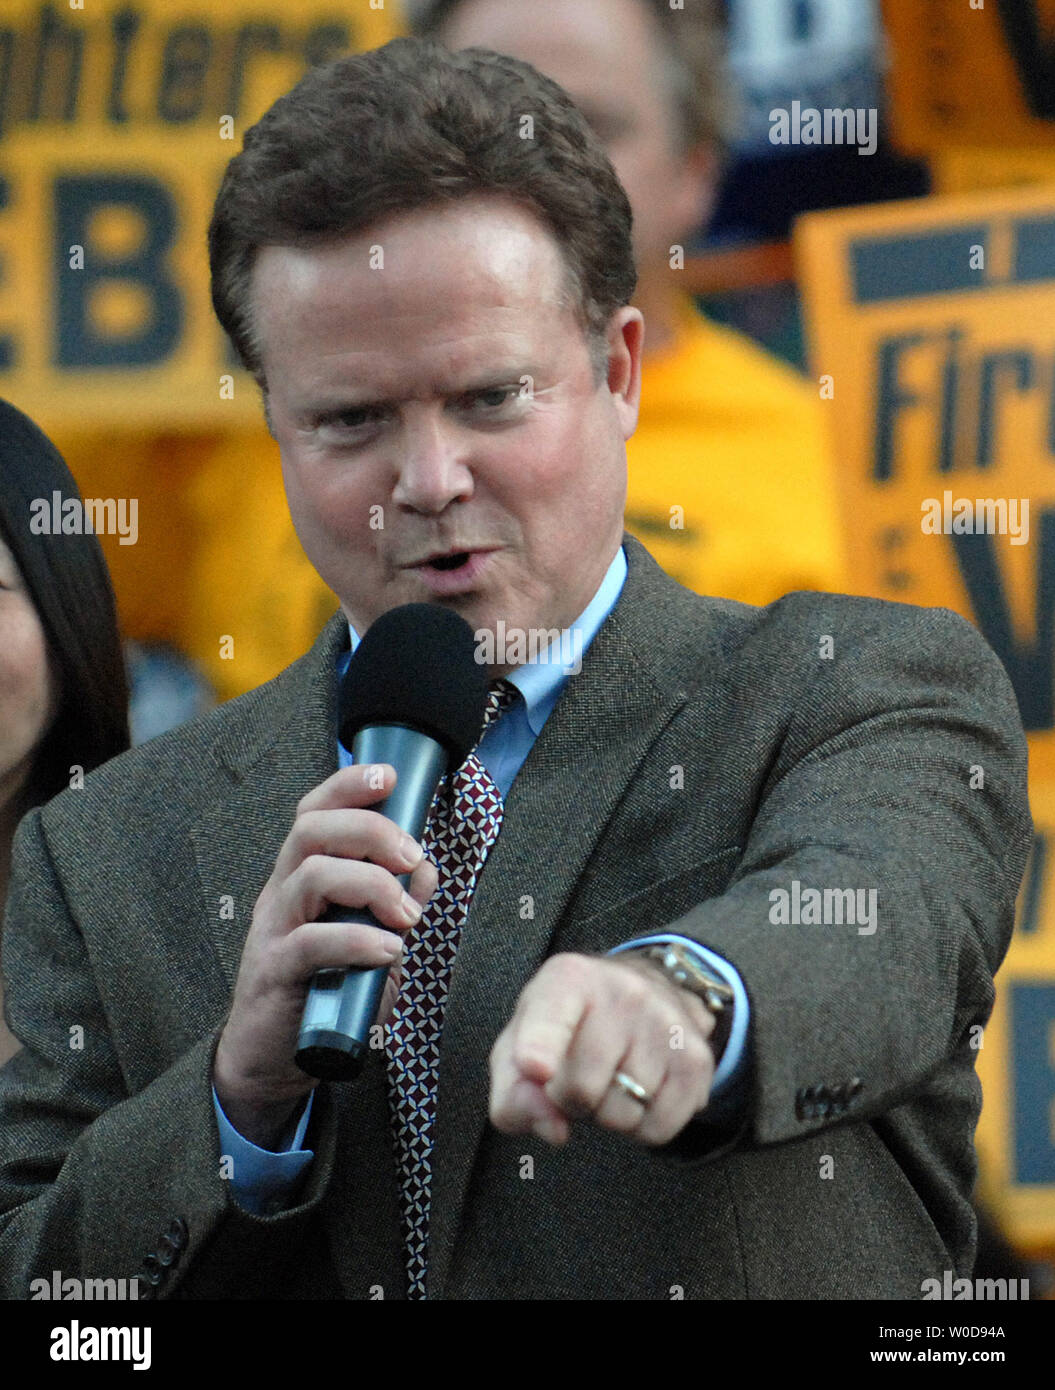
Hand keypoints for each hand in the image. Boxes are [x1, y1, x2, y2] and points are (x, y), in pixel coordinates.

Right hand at [213, 763, 438, 1146]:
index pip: (315, 811)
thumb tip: (428, 869)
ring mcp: (273, 930)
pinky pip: (312, 941)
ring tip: (407, 919)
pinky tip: (389, 952)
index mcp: (301, 875)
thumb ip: (396, 904)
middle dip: (371, 831)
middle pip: (312, 830)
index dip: (349, 785)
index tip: (390, 776)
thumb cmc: (323, 992)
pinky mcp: (274, 972)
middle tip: (413, 857)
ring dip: (372, 886)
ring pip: (312, 875)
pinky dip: (358, 940)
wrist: (270, 1060)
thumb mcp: (369, 940)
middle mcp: (281, 892)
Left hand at [488, 952, 715, 1147]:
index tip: (535, 1067)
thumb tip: (552, 1127)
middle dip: (570, 1102)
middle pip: (581, 1089)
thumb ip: (513, 1092)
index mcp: (568, 979)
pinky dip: (642, 1127)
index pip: (551, 1016)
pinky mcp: (697, 1057)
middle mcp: (623, 991)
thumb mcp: (520, 1043)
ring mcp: (666, 1022)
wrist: (643, 991)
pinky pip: (659, 1128)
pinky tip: (637, 1093)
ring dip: (608, 1114)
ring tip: (610, 1078)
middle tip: (577, 1076)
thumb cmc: (567, 1025)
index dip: (538, 1046)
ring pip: (622, 1115)